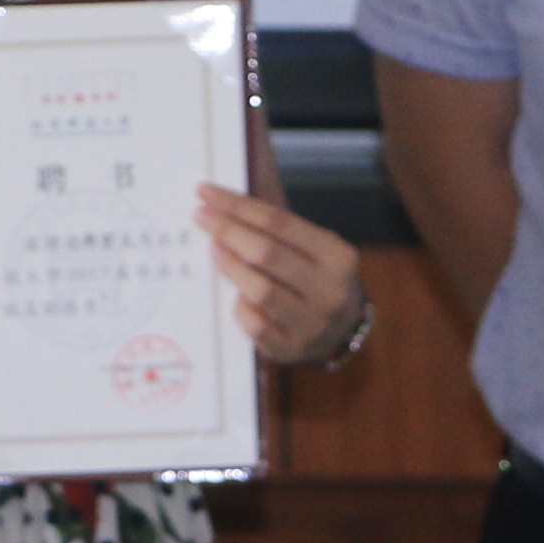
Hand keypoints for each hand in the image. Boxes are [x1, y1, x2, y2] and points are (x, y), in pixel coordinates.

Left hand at [199, 186, 370, 366]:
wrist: (342, 331)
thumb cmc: (316, 278)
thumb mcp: (314, 249)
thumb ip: (279, 229)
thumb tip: (226, 203)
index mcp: (338, 257)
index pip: (279, 222)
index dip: (237, 205)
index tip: (206, 193)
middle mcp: (331, 291)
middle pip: (266, 253)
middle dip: (228, 230)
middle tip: (201, 216)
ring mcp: (312, 324)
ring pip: (259, 290)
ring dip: (230, 266)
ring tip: (214, 248)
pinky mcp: (291, 349)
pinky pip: (255, 324)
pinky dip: (240, 305)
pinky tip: (236, 292)